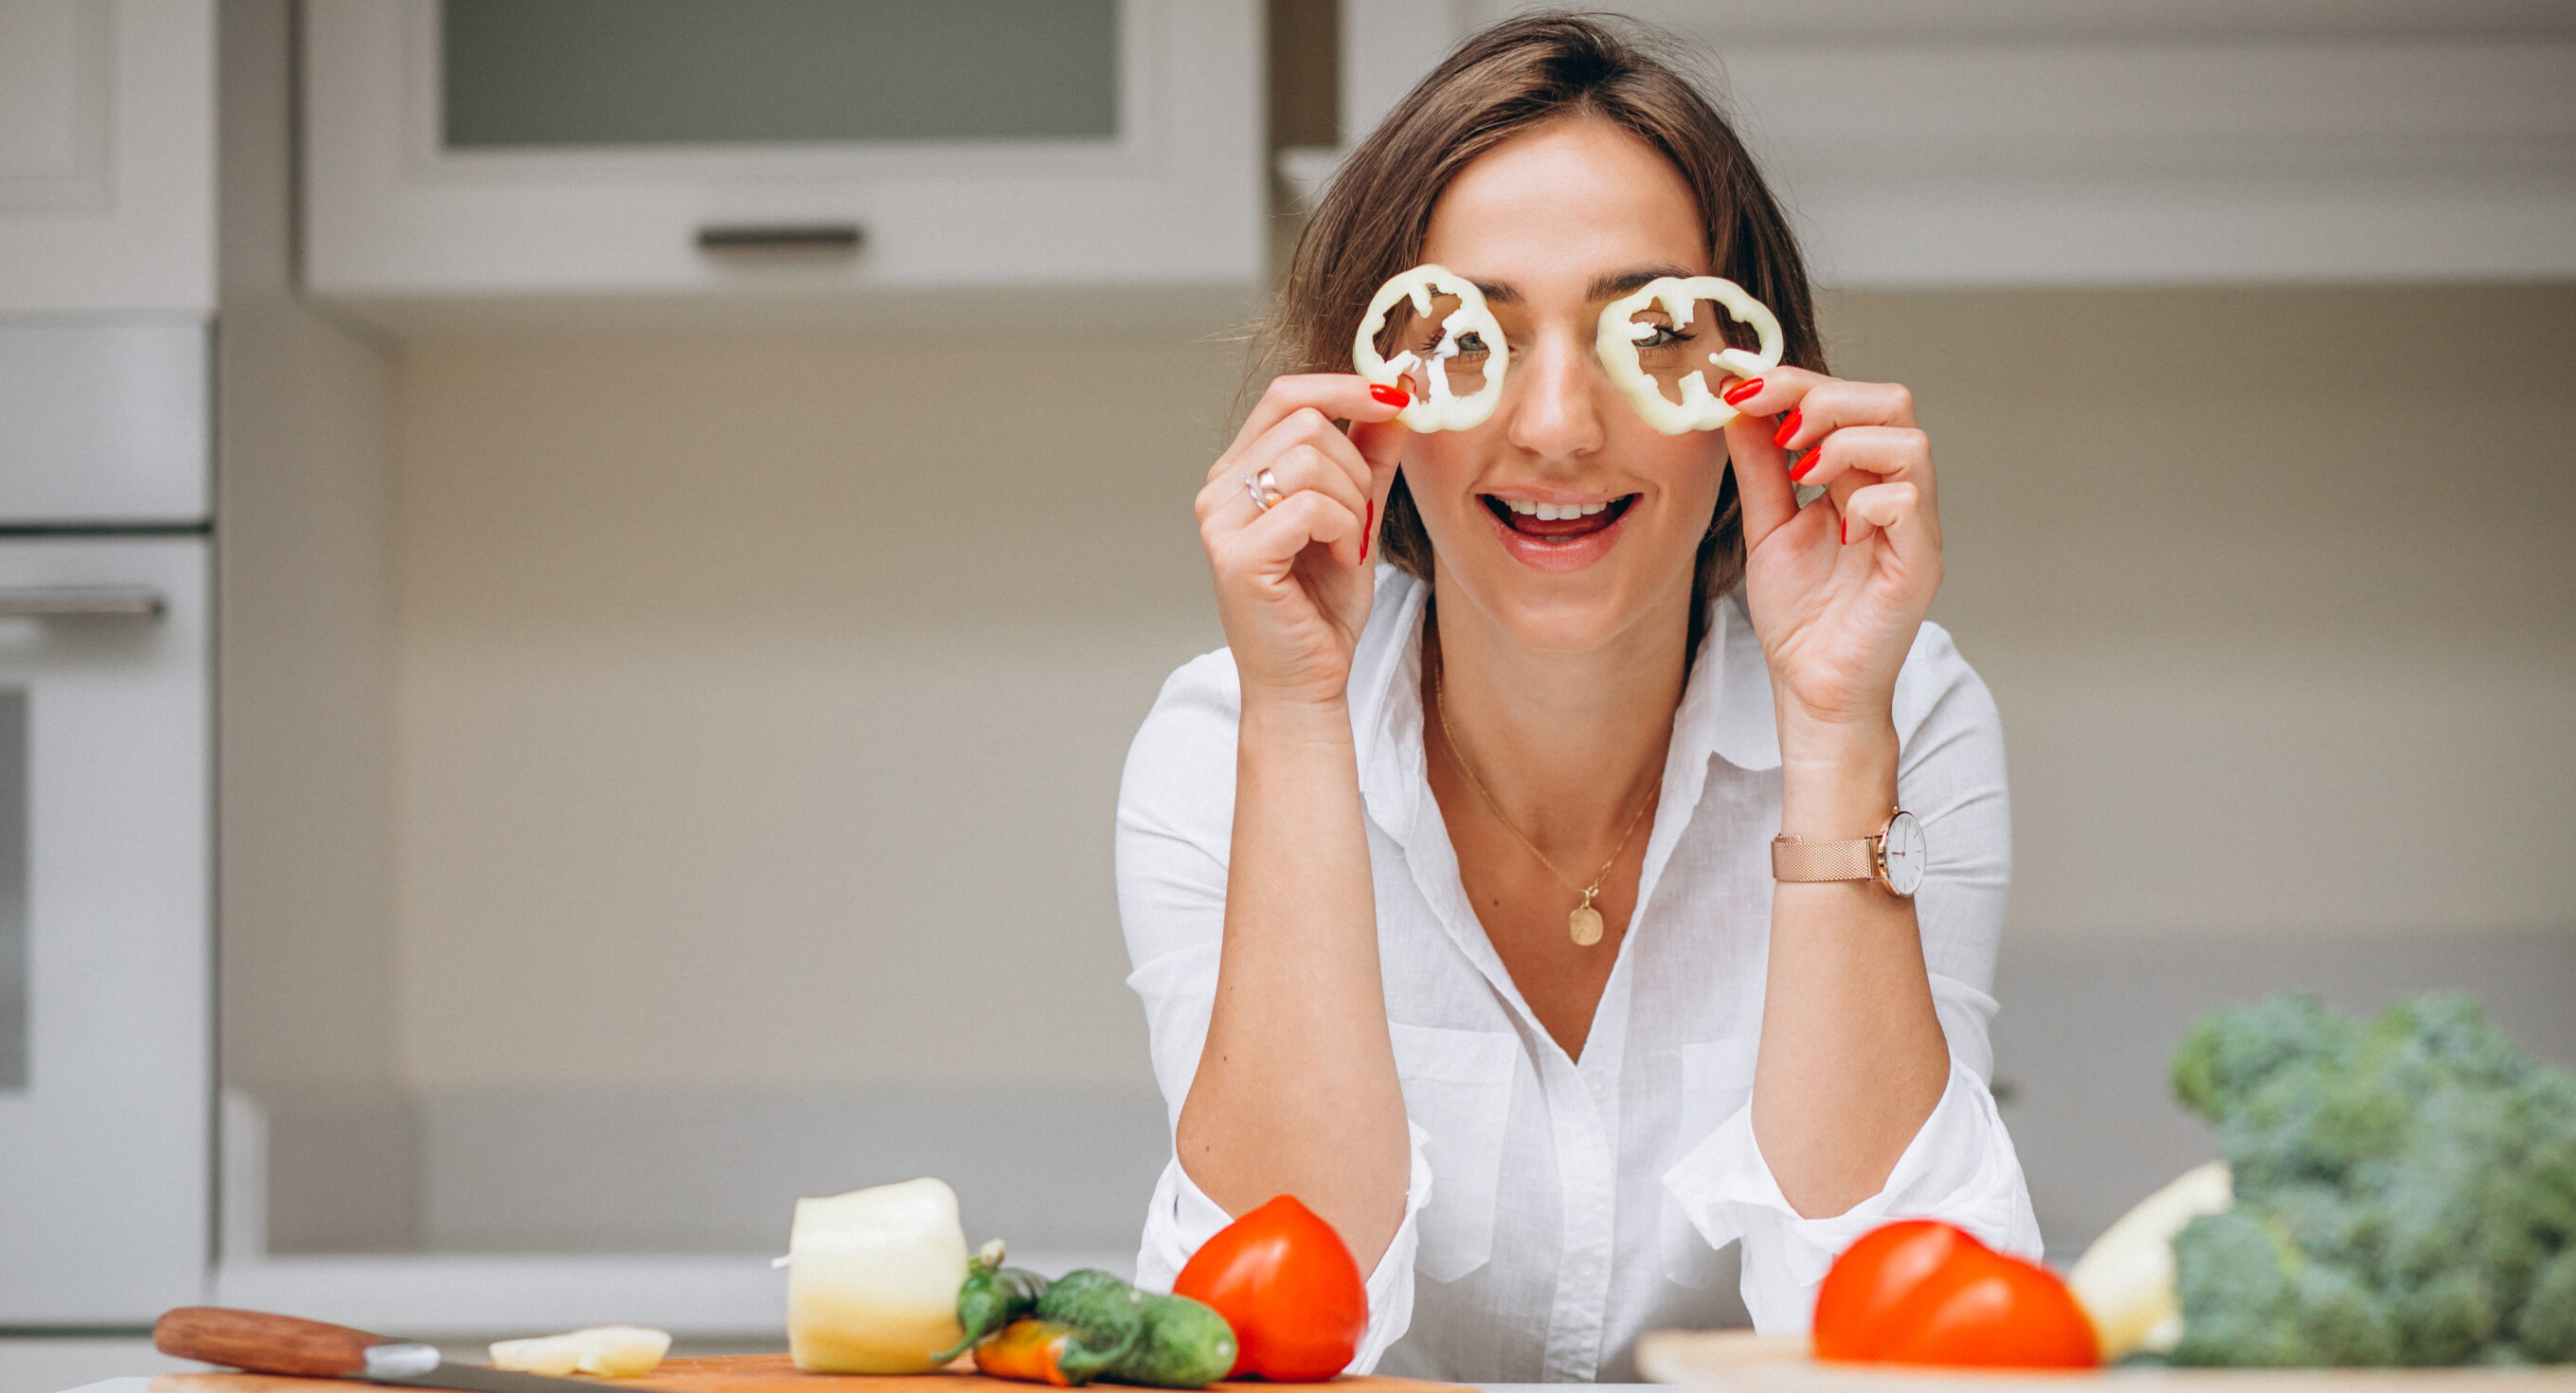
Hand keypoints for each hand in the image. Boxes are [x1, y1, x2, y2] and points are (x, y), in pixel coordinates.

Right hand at [1196, 376, 1410, 709]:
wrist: (1305, 683)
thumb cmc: (1321, 608)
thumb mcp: (1357, 517)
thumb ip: (1368, 459)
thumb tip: (1394, 400)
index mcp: (1240, 472)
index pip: (1286, 395)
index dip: (1344, 386)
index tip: (1396, 398)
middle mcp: (1219, 489)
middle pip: (1305, 422)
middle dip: (1356, 466)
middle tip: (1362, 520)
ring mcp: (1220, 522)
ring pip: (1310, 460)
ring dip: (1353, 503)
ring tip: (1349, 545)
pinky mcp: (1236, 556)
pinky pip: (1311, 507)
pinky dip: (1344, 530)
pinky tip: (1342, 559)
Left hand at [1719, 369, 1942, 741]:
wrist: (1809, 689)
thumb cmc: (1800, 616)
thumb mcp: (1765, 525)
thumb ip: (1759, 465)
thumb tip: (1739, 402)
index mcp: (1861, 478)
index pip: (1849, 399)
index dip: (1796, 380)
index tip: (1739, 383)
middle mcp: (1895, 493)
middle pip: (1892, 402)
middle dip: (1825, 398)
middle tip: (1779, 429)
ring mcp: (1912, 527)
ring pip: (1909, 442)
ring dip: (1845, 442)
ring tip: (1800, 472)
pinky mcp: (1918, 564)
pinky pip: (1910, 501)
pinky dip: (1867, 496)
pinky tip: (1836, 523)